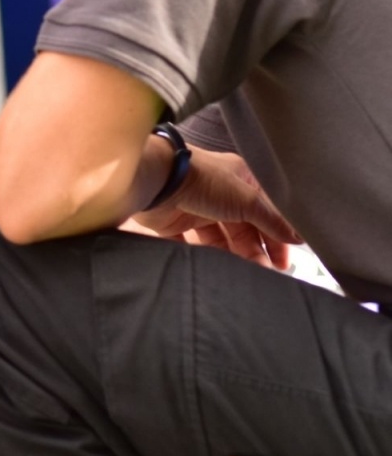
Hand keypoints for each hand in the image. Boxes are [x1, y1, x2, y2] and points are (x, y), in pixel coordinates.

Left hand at [132, 148, 299, 268]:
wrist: (157, 181)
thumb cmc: (205, 182)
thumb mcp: (247, 199)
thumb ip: (273, 219)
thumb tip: (298, 236)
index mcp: (240, 181)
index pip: (266, 211)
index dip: (277, 234)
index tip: (285, 260)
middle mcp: (219, 193)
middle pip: (244, 228)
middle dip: (256, 250)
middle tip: (267, 273)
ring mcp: (196, 207)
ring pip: (221, 238)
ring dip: (235, 256)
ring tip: (246, 274)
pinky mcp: (173, 223)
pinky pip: (192, 245)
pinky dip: (204, 256)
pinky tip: (216, 268)